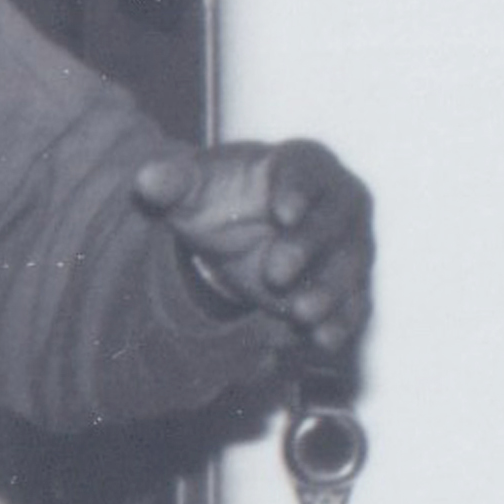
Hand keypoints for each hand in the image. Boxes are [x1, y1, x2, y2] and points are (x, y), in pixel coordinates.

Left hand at [135, 137, 374, 370]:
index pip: (308, 171)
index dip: (298, 191)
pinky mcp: (350, 285)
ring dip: (331, 291)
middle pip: (333, 220)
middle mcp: (339, 202)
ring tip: (302, 313)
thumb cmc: (229, 197)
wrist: (247, 231)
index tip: (281, 212)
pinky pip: (355, 303)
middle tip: (276, 272)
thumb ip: (173, 181)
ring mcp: (351, 245)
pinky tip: (323, 340)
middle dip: (309, 246)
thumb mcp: (197, 187)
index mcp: (306, 163)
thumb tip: (148, 180)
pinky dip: (342, 322)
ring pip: (350, 265)